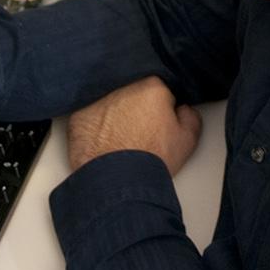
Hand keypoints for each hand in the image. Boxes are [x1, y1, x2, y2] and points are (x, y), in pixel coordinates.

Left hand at [66, 76, 200, 175]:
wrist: (119, 182)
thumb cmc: (154, 159)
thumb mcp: (187, 140)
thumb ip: (190, 116)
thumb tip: (182, 109)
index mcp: (151, 88)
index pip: (161, 94)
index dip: (162, 112)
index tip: (160, 127)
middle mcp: (123, 88)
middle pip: (134, 97)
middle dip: (137, 112)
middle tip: (140, 137)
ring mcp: (98, 102)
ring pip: (111, 107)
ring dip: (115, 119)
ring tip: (121, 145)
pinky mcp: (79, 117)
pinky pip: (90, 120)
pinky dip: (95, 131)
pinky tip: (103, 148)